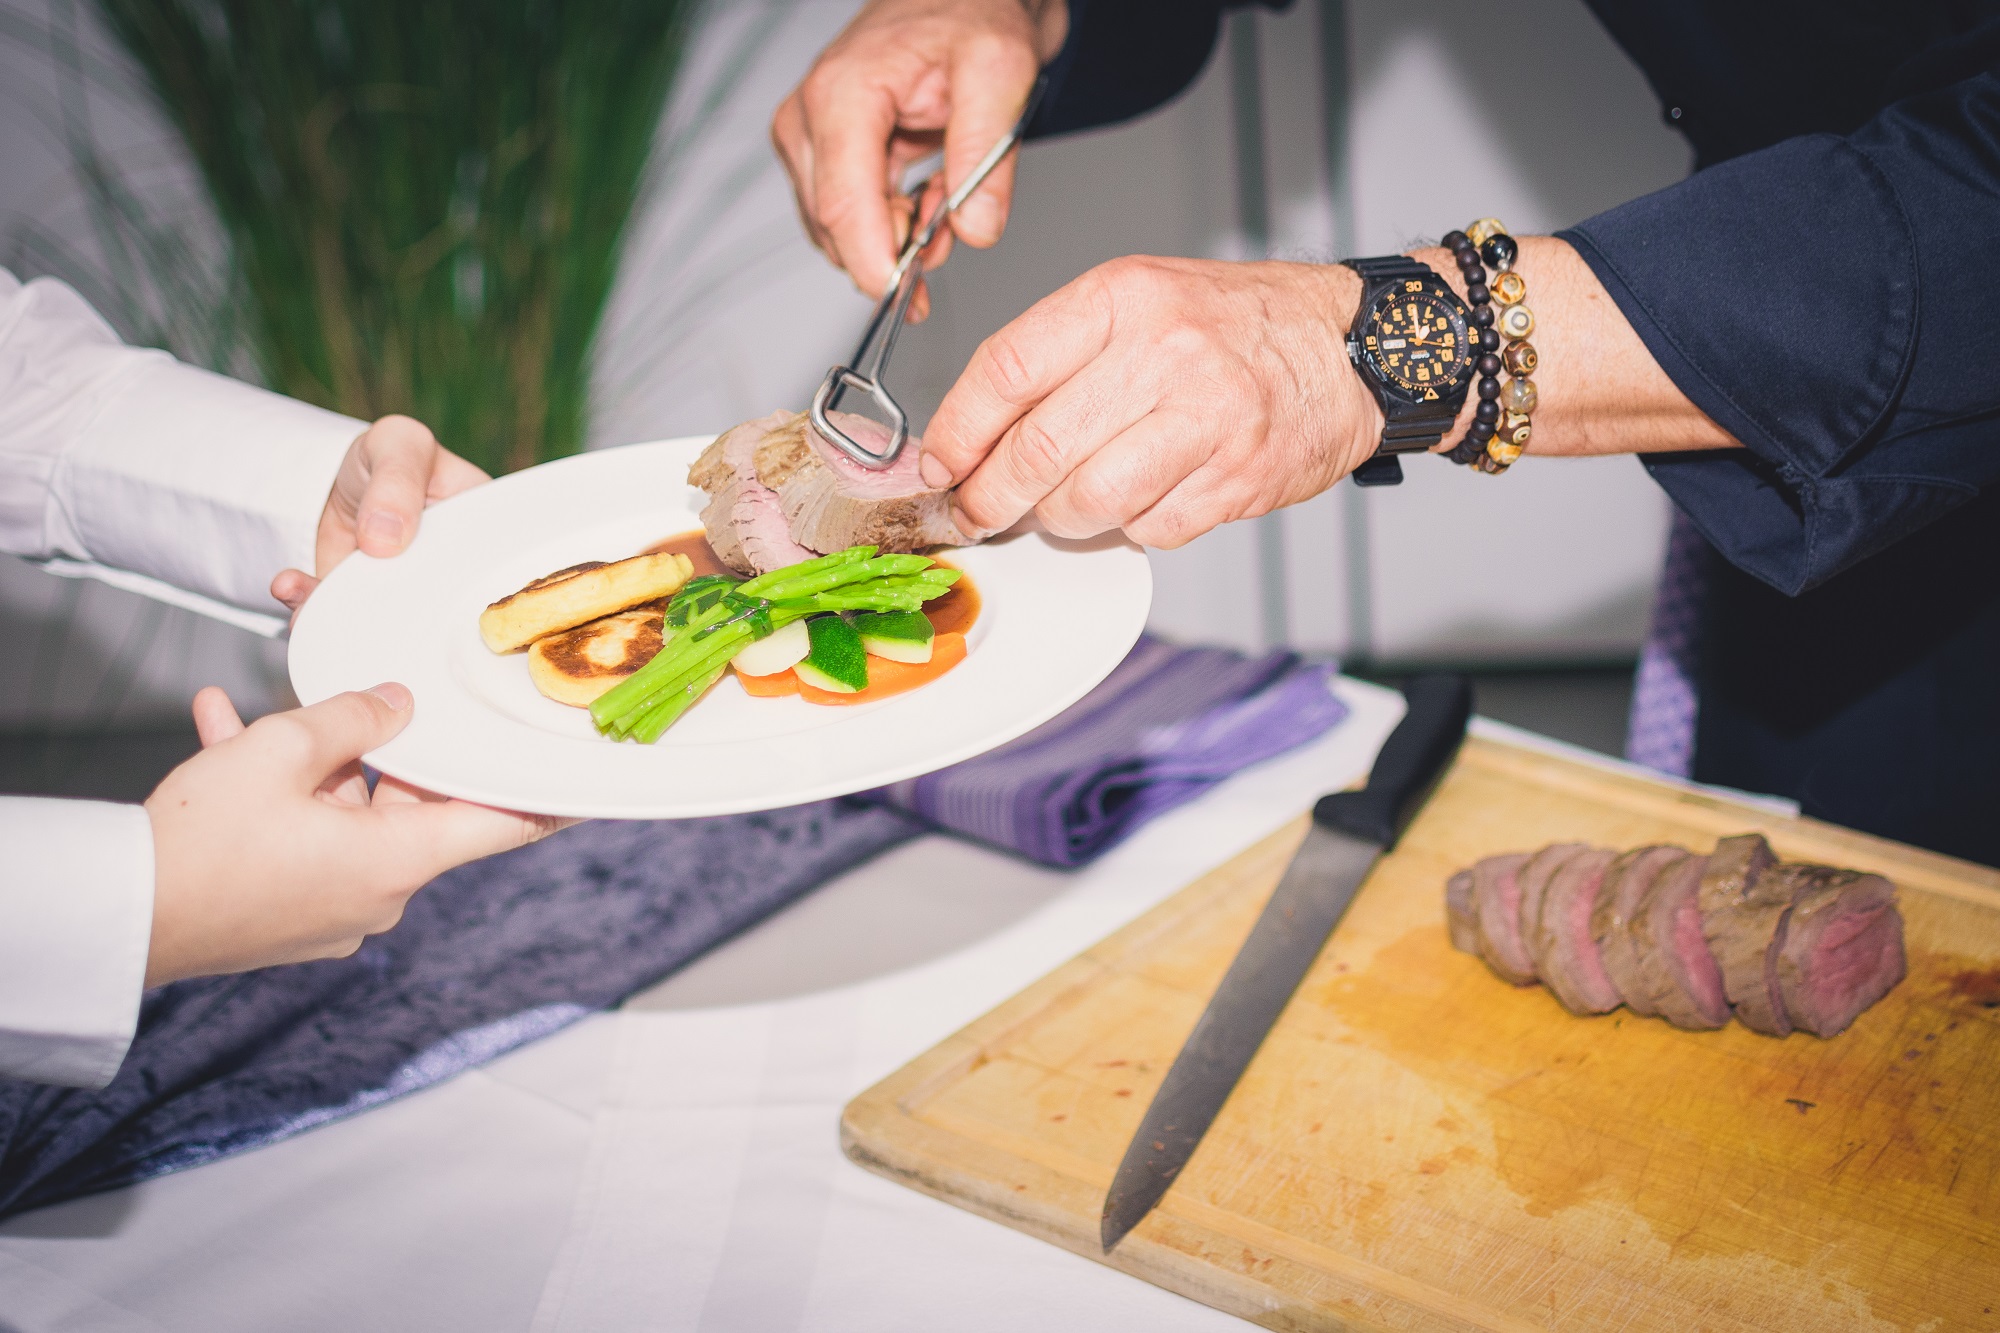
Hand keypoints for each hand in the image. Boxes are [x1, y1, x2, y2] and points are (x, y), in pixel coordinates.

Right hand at [143, 684, 568, 986]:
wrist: (113, 918)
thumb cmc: (202, 843)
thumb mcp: (283, 752)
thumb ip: (351, 717)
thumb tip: (393, 703)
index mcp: (399, 861)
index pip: (502, 825)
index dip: (546, 802)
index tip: (586, 786)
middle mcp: (377, 895)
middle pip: (410, 806)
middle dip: (382, 752)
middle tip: (378, 703)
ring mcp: (330, 910)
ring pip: (342, 814)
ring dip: (308, 764)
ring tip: (254, 717)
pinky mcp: (285, 914)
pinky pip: (296, 838)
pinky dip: (271, 794)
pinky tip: (221, 732)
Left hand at [270, 414, 487, 616]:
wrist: (344, 475)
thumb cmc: (391, 455)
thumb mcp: (399, 446)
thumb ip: (396, 483)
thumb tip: (383, 540)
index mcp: (485, 537)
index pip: (490, 576)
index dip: (469, 600)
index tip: (430, 602)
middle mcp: (453, 574)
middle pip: (440, 611)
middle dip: (399, 624)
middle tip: (362, 617)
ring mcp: (408, 593)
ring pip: (385, 621)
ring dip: (342, 616)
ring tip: (306, 603)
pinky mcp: (367, 602)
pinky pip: (342, 614)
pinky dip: (311, 606)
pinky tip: (291, 588)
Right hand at [772, 0, 1066, 315]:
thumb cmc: (972, 15)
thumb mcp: (1001, 74)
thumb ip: (986, 158)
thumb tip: (974, 231)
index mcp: (843, 94)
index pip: (843, 208)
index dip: (875, 267)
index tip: (911, 300)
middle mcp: (808, 116)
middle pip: (835, 228)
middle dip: (897, 249)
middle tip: (956, 223)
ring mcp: (806, 137)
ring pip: (839, 230)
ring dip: (897, 234)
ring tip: (947, 192)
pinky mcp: (819, 153)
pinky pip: (847, 217)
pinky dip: (891, 222)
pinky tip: (927, 193)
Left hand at [922, 256, 1380, 546]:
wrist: (1342, 349)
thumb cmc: (1231, 326)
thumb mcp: (1137, 300)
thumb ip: (1056, 357)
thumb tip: (970, 436)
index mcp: (1125, 297)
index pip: (1007, 369)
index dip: (957, 431)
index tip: (940, 465)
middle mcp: (1166, 351)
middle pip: (1037, 449)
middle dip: (989, 498)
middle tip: (975, 513)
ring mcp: (1207, 417)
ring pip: (1087, 502)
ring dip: (1059, 520)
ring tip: (1062, 507)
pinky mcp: (1238, 477)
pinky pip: (1148, 529)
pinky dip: (1129, 529)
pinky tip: (1140, 500)